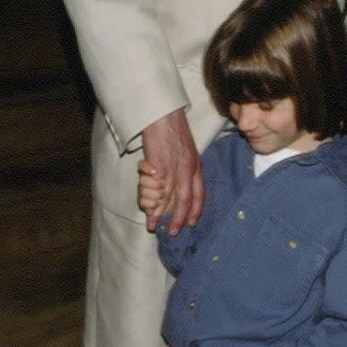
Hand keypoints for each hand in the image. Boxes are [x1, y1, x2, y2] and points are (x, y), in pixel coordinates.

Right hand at [140, 109, 203, 234]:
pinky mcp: (159, 166)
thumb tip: (179, 178)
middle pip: (185, 200)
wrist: (161, 114)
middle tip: (173, 232)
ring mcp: (174, 168)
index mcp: (196, 165)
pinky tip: (146, 209)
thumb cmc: (171, 128)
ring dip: (160, 214)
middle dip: (179, 219)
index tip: (192, 222)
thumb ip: (185, 164)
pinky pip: (155, 189)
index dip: (195, 210)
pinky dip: (150, 202)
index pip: (200, 193)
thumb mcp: (186, 148)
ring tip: (153, 225)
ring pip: (168, 198)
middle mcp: (188, 169)